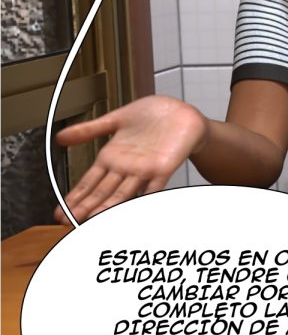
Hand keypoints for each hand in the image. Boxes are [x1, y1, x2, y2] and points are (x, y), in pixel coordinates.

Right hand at [52, 95, 208, 222]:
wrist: (181, 111)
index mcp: (112, 157)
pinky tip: (135, 209)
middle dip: (84, 208)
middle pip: (101, 192)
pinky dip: (146, 197)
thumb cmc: (152, 116)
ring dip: (108, 207)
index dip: (74, 197)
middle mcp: (126, 168)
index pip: (88, 182)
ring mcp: (145, 169)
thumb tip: (60, 137)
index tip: (59, 213)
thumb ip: (89, 130)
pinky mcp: (164, 167)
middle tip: (68, 223)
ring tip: (93, 220)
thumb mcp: (116, 119)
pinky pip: (155, 187)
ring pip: (123, 193)